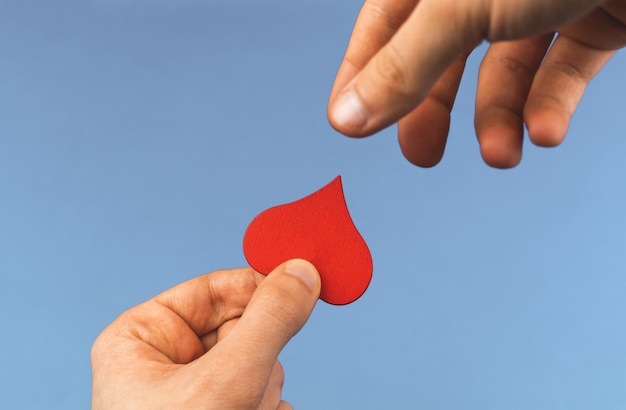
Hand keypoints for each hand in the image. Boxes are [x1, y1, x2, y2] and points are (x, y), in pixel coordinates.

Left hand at [91, 260, 320, 409]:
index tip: (304, 279)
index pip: (215, 287)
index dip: (260, 283)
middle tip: (246, 387)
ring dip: (263, 392)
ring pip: (262, 364)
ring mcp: (199, 393)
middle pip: (244, 326)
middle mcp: (169, 362)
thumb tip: (303, 272)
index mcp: (143, 337)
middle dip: (258, 358)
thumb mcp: (224, 381)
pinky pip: (266, 395)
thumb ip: (268, 322)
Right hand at [328, 0, 625, 167]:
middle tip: (422, 155)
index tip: (349, 122)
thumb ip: (405, 62)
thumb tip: (347, 116)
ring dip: (499, 118)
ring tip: (501, 156)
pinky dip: (552, 104)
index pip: (385, 22)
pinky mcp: (592, 16)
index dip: (363, 73)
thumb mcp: (464, 5)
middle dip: (432, 108)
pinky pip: (562, 68)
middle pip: (441, 52)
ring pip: (504, 68)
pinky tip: (545, 134)